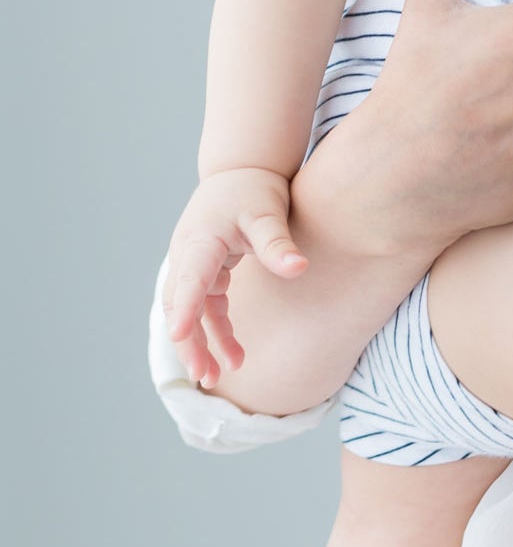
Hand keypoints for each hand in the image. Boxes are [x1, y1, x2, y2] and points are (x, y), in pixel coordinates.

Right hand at [164, 168, 306, 386]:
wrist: (244, 169)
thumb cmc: (256, 188)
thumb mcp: (268, 212)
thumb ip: (278, 243)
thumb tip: (299, 269)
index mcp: (201, 240)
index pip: (190, 278)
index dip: (185, 307)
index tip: (180, 334)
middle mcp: (189, 255)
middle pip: (180, 305)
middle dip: (189, 341)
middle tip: (204, 375)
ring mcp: (194, 264)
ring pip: (191, 311)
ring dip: (201, 343)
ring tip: (216, 377)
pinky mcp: (206, 271)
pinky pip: (207, 307)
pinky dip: (216, 330)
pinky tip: (234, 356)